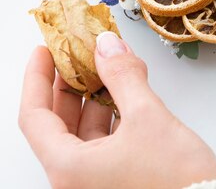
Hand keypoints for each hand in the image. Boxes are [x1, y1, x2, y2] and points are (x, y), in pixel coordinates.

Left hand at [19, 33, 215, 188]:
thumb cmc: (176, 180)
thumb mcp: (148, 117)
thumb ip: (123, 76)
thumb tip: (107, 46)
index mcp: (69, 168)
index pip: (34, 116)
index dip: (38, 77)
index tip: (46, 50)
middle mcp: (75, 179)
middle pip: (56, 123)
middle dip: (69, 83)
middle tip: (79, 52)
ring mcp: (95, 181)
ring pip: (82, 131)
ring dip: (93, 96)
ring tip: (107, 66)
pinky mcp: (117, 180)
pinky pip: (102, 140)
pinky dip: (110, 113)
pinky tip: (125, 93)